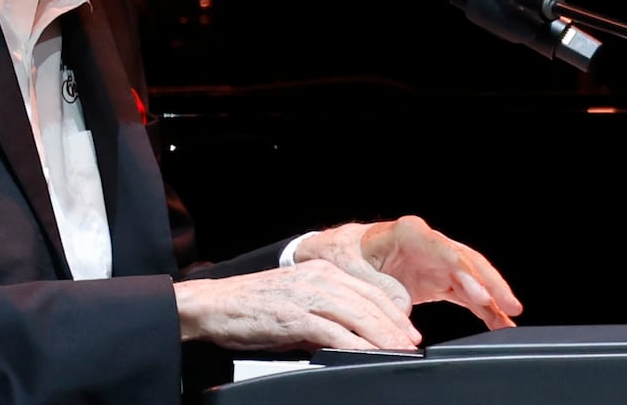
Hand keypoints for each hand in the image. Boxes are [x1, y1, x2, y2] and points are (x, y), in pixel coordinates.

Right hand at [173, 260, 421, 352]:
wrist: (214, 305)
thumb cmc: (251, 307)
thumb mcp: (295, 301)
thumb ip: (324, 313)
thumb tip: (351, 337)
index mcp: (320, 271)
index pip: (368, 291)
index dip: (393, 312)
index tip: (408, 331)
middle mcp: (317, 277)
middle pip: (369, 302)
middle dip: (395, 326)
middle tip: (412, 345)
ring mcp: (307, 295)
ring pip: (358, 315)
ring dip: (383, 337)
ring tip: (400, 352)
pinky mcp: (294, 315)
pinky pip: (334, 332)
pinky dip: (357, 346)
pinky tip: (369, 356)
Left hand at [294, 215, 522, 330]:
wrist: (336, 254)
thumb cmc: (342, 255)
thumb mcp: (353, 270)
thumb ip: (381, 286)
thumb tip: (404, 304)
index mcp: (408, 233)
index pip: (445, 251)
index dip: (465, 273)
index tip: (481, 294)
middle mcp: (427, 243)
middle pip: (467, 261)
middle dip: (490, 283)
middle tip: (510, 306)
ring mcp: (435, 261)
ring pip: (472, 277)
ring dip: (492, 298)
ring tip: (510, 319)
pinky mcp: (437, 278)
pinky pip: (466, 293)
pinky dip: (482, 308)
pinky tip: (497, 322)